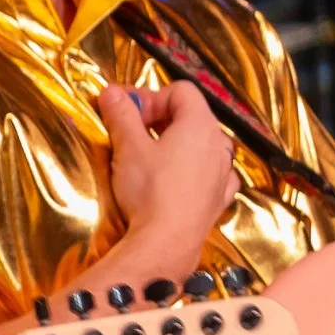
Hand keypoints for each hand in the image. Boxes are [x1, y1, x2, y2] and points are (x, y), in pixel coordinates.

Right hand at [101, 82, 238, 268]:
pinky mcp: (219, 198)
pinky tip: (179, 178)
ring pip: (202, 144)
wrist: (166, 243)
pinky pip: (211, 172)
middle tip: (134, 132)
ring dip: (178, 143)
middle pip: (192, 115)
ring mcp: (223, 172)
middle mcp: (218, 144)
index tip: (130, 114)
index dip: (152, 96)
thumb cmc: (149, 191)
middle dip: (161, 118)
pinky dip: (195, 169)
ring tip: (153, 157)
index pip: (180, 91)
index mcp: (199, 123)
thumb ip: (121, 114)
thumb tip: (111, 92)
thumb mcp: (128, 147)